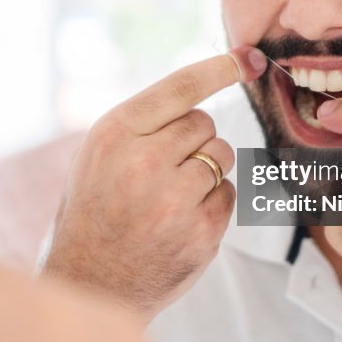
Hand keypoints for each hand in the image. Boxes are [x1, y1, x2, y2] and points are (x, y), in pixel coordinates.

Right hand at [43, 47, 267, 321]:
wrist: (90, 283)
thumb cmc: (95, 209)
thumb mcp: (98, 154)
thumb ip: (142, 124)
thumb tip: (203, 91)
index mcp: (115, 134)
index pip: (181, 87)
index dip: (220, 68)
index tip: (251, 58)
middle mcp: (144, 161)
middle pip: (204, 123)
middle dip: (193, 140)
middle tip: (164, 168)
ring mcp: (174, 199)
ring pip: (222, 156)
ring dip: (206, 170)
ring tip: (170, 196)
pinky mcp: (201, 232)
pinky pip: (229, 193)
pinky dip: (212, 203)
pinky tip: (180, 221)